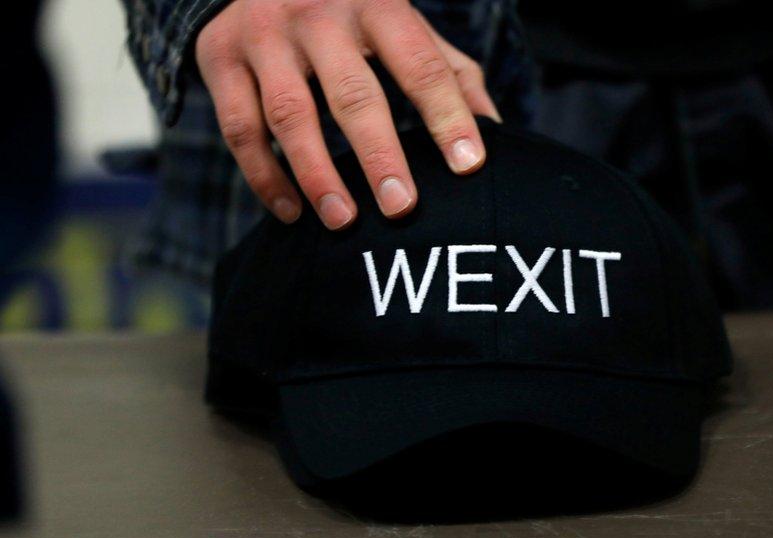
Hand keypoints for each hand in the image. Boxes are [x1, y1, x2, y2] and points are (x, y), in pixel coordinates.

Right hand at [195, 0, 500, 228]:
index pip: (422, 66)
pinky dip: (264, 175)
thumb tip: (493, 130)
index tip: (469, 166)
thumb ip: (449, 71)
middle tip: (401, 207)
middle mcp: (319, 14)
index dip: (448, 117)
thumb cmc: (352, 12)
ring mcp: (264, 35)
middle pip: (352, 93)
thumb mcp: (403, 25)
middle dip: (379, 154)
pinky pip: (239, 127)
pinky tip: (292, 210)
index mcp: (378, 4)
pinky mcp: (219, 57)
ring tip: (344, 221)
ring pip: (289, 114)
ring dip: (317, 174)